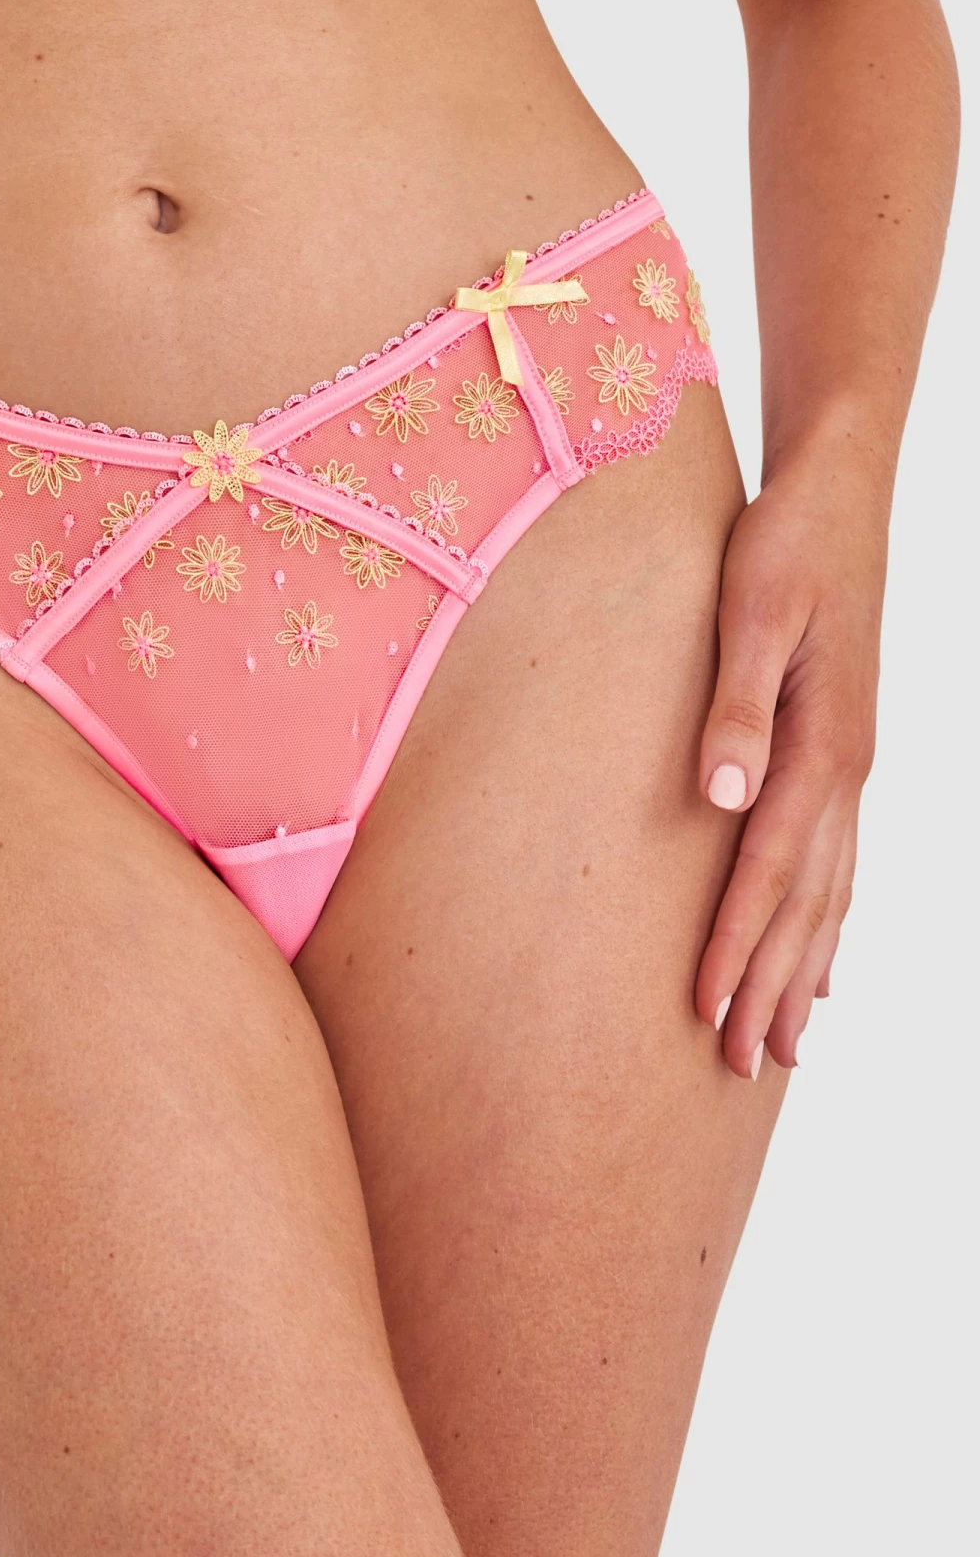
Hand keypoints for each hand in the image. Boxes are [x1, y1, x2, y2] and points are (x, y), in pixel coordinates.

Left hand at [694, 450, 885, 1077]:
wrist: (840, 492)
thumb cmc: (785, 544)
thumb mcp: (752, 610)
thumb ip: (737, 703)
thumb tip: (723, 794)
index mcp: (819, 743)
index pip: (770, 868)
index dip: (737, 943)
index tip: (707, 1011)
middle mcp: (844, 769)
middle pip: (805, 902)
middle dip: (771, 984)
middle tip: (743, 1064)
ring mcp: (850, 765)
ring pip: (830, 893)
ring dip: (803, 969)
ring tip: (785, 1042)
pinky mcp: (842, 752)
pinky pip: (839, 861)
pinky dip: (829, 920)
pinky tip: (825, 959)